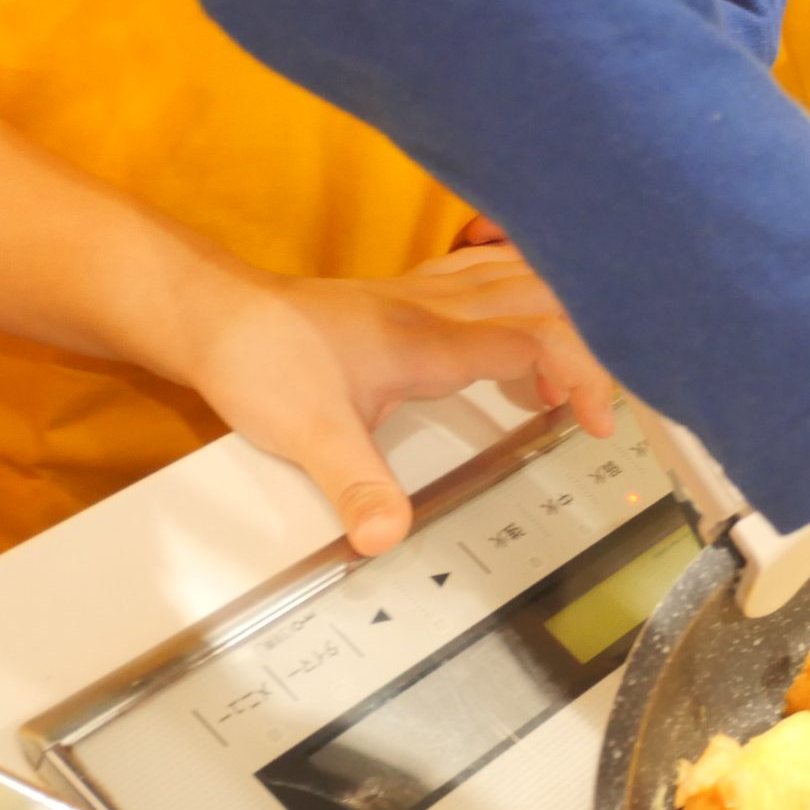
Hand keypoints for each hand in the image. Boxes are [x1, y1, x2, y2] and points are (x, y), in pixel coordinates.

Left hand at [172, 246, 616, 554]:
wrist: (214, 314)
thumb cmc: (262, 362)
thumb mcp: (311, 435)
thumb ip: (357, 486)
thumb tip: (386, 538)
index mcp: (432, 340)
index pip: (536, 340)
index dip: (581, 375)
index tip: (596, 423)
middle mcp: (438, 307)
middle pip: (543, 298)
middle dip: (587, 343)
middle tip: (592, 402)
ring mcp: (423, 292)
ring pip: (518, 275)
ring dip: (557, 310)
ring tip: (562, 368)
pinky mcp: (406, 291)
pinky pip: (485, 271)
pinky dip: (519, 287)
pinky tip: (516, 310)